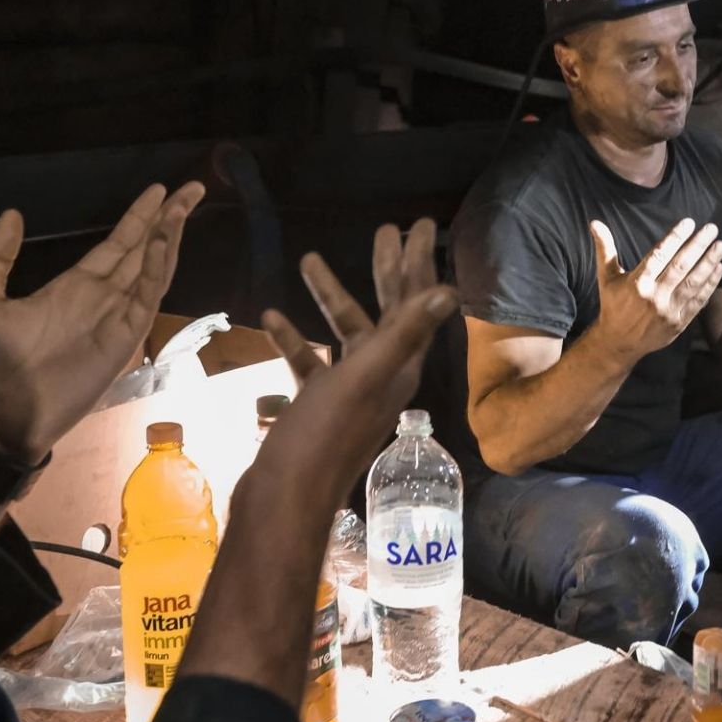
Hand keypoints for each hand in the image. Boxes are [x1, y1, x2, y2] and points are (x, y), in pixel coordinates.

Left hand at [0, 181, 205, 463]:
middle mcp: (102, 298)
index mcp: (73, 287)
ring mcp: (115, 319)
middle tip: (192, 187)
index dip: (139, 217)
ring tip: (183, 207)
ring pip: (152, 269)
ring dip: (169, 238)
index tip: (160, 190)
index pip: (117, 244)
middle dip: (168, 218)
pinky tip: (163, 242)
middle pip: (144, 250)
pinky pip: (145, 298)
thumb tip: (13, 213)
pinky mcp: (122, 340)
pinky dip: (155, 269)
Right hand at [257, 219, 454, 487]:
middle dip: (388, 269)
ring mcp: (349, 393)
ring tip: (308, 260)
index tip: (424, 223)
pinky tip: (271, 318)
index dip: (420, 262)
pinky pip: (310, 363)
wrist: (285, 498)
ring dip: (331, 296)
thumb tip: (450, 290)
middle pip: (389, 312)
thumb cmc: (324, 437)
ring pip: (346, 333)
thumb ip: (404, 334)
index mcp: (399, 366)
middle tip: (386, 228)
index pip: (417, 303)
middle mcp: (382, 377)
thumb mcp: (365, 377)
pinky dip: (294, 339)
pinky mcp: (318, 407)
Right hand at [586, 216, 721, 357]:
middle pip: (681, 266)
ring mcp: (668, 311)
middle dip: (698, 246)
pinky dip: (710, 285)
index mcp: (637, 282)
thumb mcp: (606, 277)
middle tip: (712, 229)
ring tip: (720, 246)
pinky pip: (698, 301)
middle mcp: (654, 296)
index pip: (660, 254)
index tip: (689, 222)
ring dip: (709, 263)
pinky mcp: (679, 323)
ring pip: (693, 283)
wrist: (619, 343)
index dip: (676, 237)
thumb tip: (594, 223)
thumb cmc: (613, 305)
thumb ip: (605, 249)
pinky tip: (718, 269)